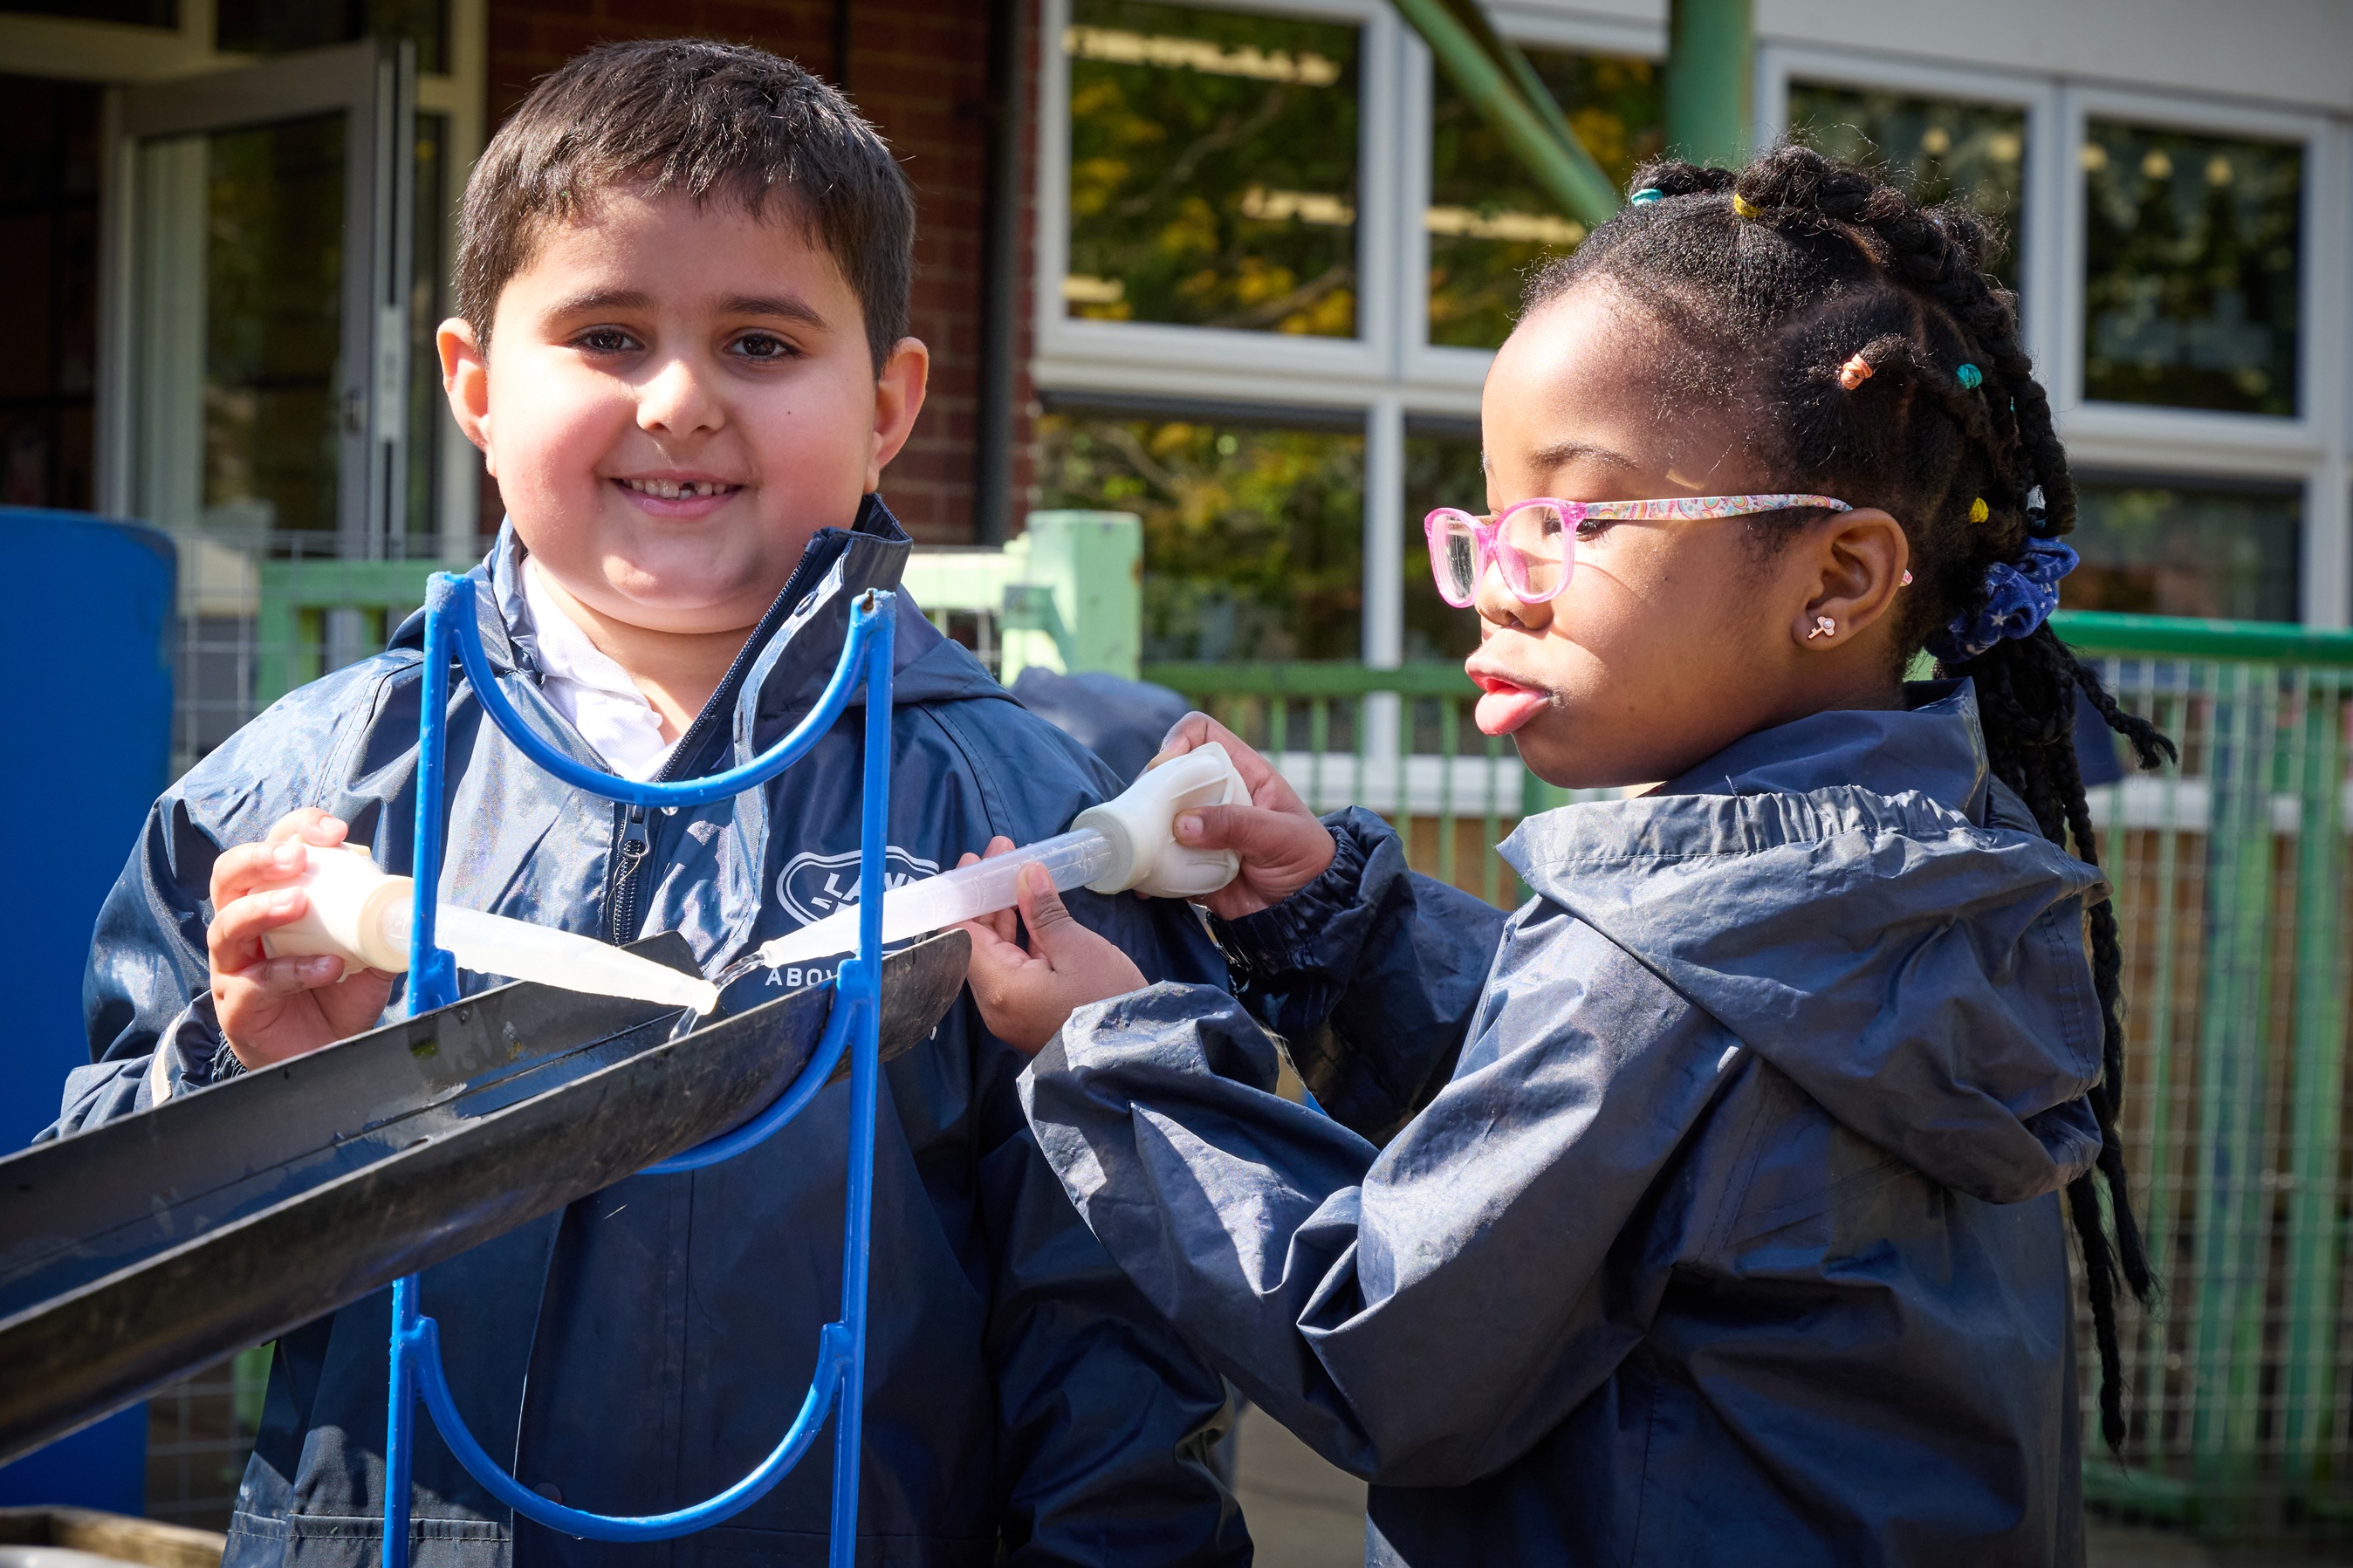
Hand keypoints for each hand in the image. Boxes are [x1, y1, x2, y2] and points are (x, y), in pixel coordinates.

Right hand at [209, 809, 398, 1068]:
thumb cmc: (336, 998)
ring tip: (300, 904)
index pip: (273, 850)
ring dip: (263, 908)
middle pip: (229, 877)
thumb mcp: (368, 955)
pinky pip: (257, 980)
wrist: (327, 1055)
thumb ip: (383, 928)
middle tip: (296, 857)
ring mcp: (234, 965)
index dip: (297, 830)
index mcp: (274, 901)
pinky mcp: (237, 1003)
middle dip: (258, 858)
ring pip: (227, 925)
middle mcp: (244, 927)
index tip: (334, 831)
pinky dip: (294, 970)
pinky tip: (327, 968)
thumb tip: (412, 903)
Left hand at [957, 838, 1145, 1052]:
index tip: (974, 863)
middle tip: (1001, 857)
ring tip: (1017, 875)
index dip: (964, 894)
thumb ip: (1044, 911)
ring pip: (995, 956)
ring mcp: (1010, 1012)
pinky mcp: (1027, 1014)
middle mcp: (995, 1002)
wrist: (1134, 1055)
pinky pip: (1012, 970)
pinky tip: (1030, 912)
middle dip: (986, 898)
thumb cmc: (1108, 1001)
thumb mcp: (1078, 948)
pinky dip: (1017, 940)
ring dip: (1003, 916)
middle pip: (976, 942)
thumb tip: (1025, 873)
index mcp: (999, 986)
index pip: (961, 933)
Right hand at [1153, 712, 1335, 919]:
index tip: (1166, 763)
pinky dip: (1146, 867)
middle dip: (1150, 786)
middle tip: (1143, 809)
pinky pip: (1159, 860)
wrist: (1307, 913)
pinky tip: (1140, 878)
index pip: (1203, 735)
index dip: (1180, 739)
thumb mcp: (1281, 836)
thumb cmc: (1307, 861)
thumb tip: (1183, 824)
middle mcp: (1216, 797)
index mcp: (1243, 774)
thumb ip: (1236, 825)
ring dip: (1142, 827)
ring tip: (1134, 842)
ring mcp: (1200, 831)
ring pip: (1158, 816)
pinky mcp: (1189, 865)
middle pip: (1170, 774)